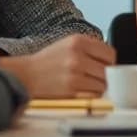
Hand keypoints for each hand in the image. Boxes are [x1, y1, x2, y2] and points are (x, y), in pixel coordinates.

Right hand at [0, 34, 115, 98]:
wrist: (25, 75)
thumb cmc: (47, 61)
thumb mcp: (68, 43)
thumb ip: (90, 47)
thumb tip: (111, 59)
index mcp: (78, 41)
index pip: (110, 53)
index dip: (109, 61)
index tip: (104, 65)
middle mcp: (77, 57)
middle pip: (108, 70)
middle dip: (104, 75)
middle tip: (94, 76)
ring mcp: (74, 74)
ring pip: (102, 84)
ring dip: (98, 86)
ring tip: (85, 83)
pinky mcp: (71, 91)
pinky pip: (93, 95)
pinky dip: (91, 95)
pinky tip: (81, 90)